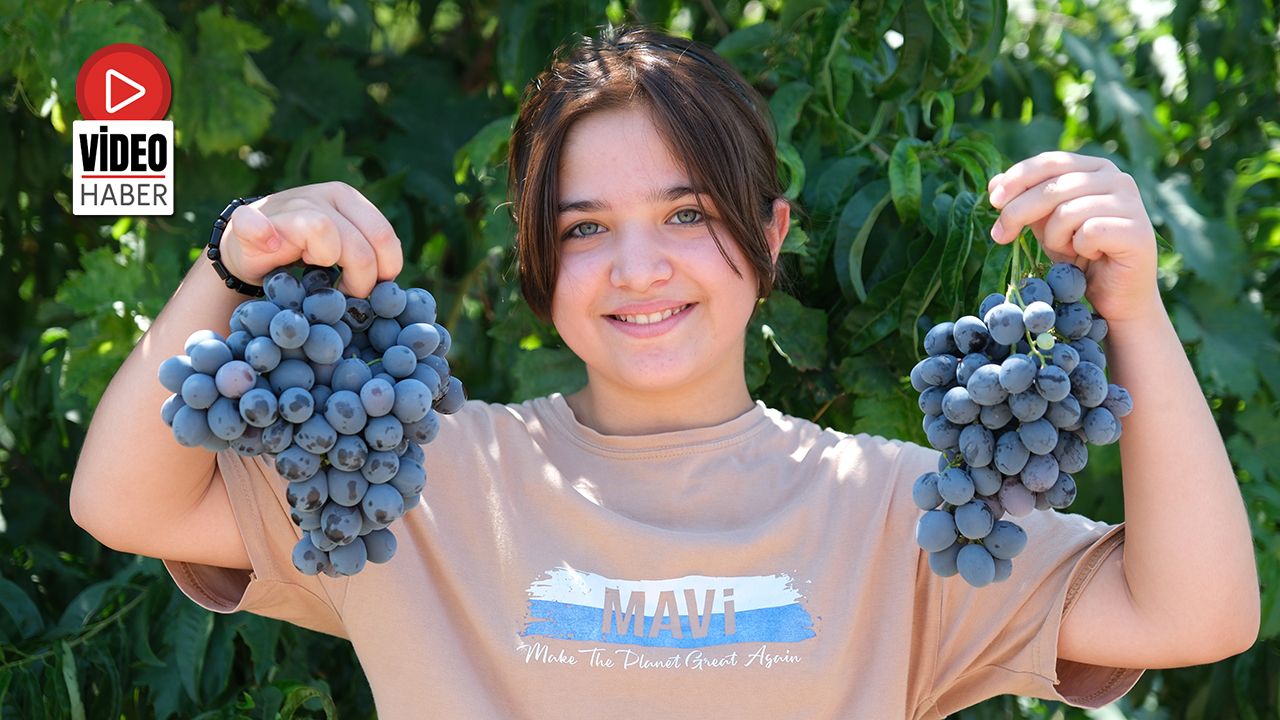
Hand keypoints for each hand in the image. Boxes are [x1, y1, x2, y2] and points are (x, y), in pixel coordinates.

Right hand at [220, 182, 403, 297]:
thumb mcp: (343, 248)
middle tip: (347, 295)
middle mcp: (319, 195)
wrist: (249, 248)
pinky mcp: (250, 219)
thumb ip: (368, 255)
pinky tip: (271, 247)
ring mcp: (285, 205)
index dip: (385, 270)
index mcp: (347, 199)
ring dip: (326, 263)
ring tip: (316, 279)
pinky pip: (256, 224)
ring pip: (323, 230)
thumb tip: (391, 282)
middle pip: (358, 243)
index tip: (375, 290)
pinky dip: (264, 235)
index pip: (383, 235)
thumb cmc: (302, 252)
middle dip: (360, 280)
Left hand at [986, 152, 1159, 322]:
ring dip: (1055, 238)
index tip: (993, 201)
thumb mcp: (1045, 224)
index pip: (1050, 161)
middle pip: (1054, 186)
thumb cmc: (1079, 255)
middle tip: (1001, 236)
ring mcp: (1131, 203)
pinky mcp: (1138, 231)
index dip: (1017, 178)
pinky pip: (1089, 232)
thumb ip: (1025, 201)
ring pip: (1068, 211)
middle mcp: (1118, 178)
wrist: (1114, 295)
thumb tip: (994, 183)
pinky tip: (1090, 256)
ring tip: (1067, 250)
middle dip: (1018, 212)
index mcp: (1095, 168)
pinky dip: (1079, 248)